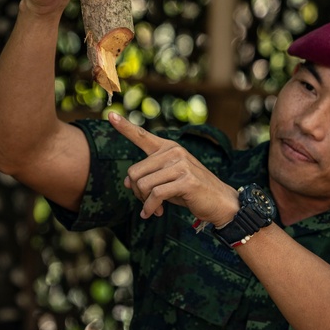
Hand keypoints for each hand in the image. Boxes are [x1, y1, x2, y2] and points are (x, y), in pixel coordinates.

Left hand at [109, 112, 238, 223]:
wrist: (220, 202)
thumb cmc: (190, 191)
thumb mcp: (166, 181)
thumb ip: (147, 177)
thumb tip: (127, 182)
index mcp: (168, 148)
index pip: (141, 136)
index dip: (124, 127)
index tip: (110, 116)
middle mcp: (174, 152)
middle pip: (134, 172)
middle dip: (136, 192)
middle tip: (146, 202)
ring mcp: (181, 164)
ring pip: (143, 184)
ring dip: (144, 202)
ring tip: (154, 208)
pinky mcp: (186, 180)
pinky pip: (156, 195)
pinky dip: (151, 208)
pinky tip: (154, 214)